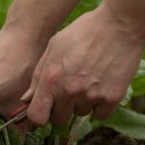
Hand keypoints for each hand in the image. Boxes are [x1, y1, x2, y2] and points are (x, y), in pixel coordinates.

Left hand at [22, 4, 144, 125]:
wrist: (118, 25)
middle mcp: (69, 92)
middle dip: (60, 109)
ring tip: (87, 82)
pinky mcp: (112, 98)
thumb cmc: (81, 33)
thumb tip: (26, 99)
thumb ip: (37, 77)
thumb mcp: (52, 49)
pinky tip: (100, 88)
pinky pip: (100, 114)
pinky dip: (99, 106)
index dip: (37, 119)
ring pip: (80, 114)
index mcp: (50, 81)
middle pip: (59, 119)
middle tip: (66, 92)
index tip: (42, 114)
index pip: (37, 117)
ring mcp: (91, 96)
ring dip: (80, 103)